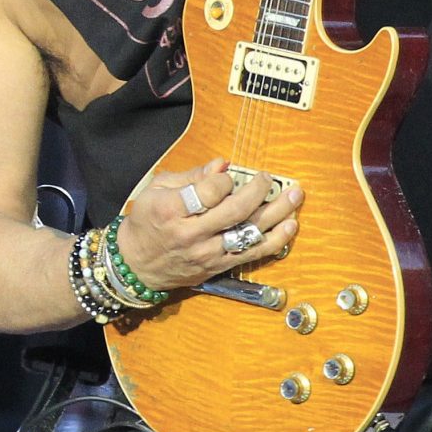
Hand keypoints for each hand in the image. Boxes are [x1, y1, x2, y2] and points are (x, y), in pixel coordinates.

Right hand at [115, 157, 301, 291]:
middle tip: (267, 179)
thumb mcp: (157, 190)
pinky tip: (289, 226)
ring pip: (250, 232)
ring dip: (277, 213)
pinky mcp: (218, 266)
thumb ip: (191, 176)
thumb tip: (223, 164)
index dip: (224, 180)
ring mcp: (207, 253)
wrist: (136, 264)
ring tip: (295, 196)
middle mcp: (191, 234)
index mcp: (170, 211)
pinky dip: (275, 240)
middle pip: (235, 210)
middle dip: (258, 190)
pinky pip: (253, 253)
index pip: (209, 190)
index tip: (226, 176)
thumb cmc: (146, 222)